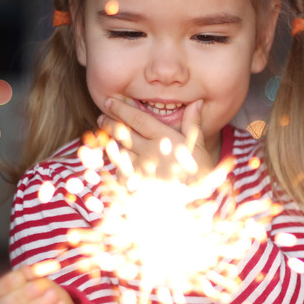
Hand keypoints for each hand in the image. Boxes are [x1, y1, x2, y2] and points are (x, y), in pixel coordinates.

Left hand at [98, 97, 213, 178]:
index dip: (122, 108)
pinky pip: (120, 170)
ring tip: (104, 136)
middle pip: (123, 132)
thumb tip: (196, 103)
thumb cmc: (201, 173)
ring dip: (110, 141)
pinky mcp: (136, 184)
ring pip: (119, 149)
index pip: (137, 118)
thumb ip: (193, 123)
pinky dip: (115, 163)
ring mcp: (141, 168)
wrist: (196, 203)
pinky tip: (114, 160)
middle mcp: (150, 151)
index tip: (110, 101)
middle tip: (103, 117)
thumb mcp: (199, 146)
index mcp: (165, 138)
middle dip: (110, 122)